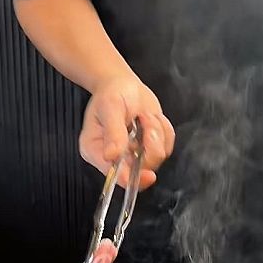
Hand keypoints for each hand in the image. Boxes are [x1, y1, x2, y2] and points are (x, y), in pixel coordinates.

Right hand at [79, 74, 174, 188]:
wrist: (123, 83)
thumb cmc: (112, 92)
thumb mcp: (110, 107)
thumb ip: (113, 132)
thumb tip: (111, 156)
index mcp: (95, 151)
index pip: (115, 176)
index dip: (132, 179)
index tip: (148, 175)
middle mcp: (114, 159)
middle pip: (140, 169)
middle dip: (149, 143)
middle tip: (143, 118)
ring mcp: (133, 156)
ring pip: (157, 157)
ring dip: (157, 132)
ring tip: (145, 115)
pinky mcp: (148, 150)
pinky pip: (166, 147)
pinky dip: (164, 131)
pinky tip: (151, 118)